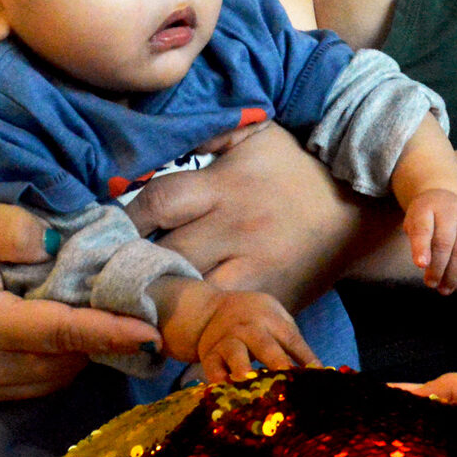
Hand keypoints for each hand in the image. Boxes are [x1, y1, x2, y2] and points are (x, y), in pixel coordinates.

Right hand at [0, 198, 160, 404]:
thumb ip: (12, 228)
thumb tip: (59, 245)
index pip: (61, 333)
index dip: (110, 332)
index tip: (153, 331)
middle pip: (67, 360)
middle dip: (102, 336)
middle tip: (125, 300)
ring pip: (57, 377)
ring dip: (82, 350)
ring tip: (94, 310)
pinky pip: (39, 384)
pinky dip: (60, 360)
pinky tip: (64, 328)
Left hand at [126, 123, 379, 305]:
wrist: (356, 213)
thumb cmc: (296, 169)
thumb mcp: (256, 136)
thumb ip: (206, 133)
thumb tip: (152, 133)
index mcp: (225, 186)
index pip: (157, 203)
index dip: (121, 219)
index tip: (100, 230)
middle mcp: (235, 230)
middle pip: (164, 255)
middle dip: (131, 264)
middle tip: (102, 272)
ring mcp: (253, 269)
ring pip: (189, 293)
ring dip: (159, 297)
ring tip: (131, 299)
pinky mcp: (268, 298)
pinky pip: (223, 316)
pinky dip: (197, 322)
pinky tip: (175, 324)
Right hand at [194, 290, 321, 381]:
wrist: (212, 310)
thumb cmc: (256, 320)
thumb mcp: (277, 322)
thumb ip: (295, 346)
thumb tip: (320, 372)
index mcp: (271, 320)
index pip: (292, 339)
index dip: (306, 356)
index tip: (318, 374)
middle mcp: (249, 329)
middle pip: (264, 345)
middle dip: (276, 362)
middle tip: (287, 380)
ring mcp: (228, 341)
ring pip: (234, 353)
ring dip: (242, 368)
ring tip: (248, 382)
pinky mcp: (209, 355)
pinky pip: (212, 369)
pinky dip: (217, 382)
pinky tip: (224, 395)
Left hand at [403, 189, 456, 292]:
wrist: (447, 198)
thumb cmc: (426, 217)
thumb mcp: (413, 222)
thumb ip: (417, 241)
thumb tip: (423, 265)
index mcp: (428, 207)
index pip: (423, 228)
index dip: (421, 248)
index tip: (420, 265)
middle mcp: (451, 211)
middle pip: (445, 242)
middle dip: (438, 268)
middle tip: (431, 284)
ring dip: (454, 274)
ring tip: (444, 289)